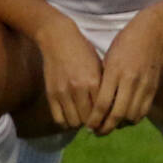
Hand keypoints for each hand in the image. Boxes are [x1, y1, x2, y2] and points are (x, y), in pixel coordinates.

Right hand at [33, 16, 104, 131]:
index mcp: (94, 81)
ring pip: (74, 122)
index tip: (106, 120)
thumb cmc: (82, 51)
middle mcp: (79, 88)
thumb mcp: (99, 66)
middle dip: (93, 124)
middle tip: (94, 121)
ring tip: (82, 118)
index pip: (103, 112)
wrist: (58, 38)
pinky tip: (70, 116)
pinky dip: (66, 122)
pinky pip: (59, 119)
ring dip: (79, 124)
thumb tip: (111, 108)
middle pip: (88, 120)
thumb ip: (104, 87)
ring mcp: (63, 92)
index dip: (105, 119)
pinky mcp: (51, 94)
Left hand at [89, 9, 162, 134]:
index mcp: (114, 72)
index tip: (88, 126)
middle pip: (117, 115)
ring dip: (120, 125)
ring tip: (111, 125)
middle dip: (106, 128)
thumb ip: (103, 81)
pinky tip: (125, 118)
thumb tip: (95, 105)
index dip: (95, 119)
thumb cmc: (123, 44)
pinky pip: (143, 112)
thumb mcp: (107, 59)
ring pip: (131, 116)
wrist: (150, 34)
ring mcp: (143, 85)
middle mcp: (129, 80)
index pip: (102, 104)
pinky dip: (133, 119)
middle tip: (97, 132)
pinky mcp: (153, 89)